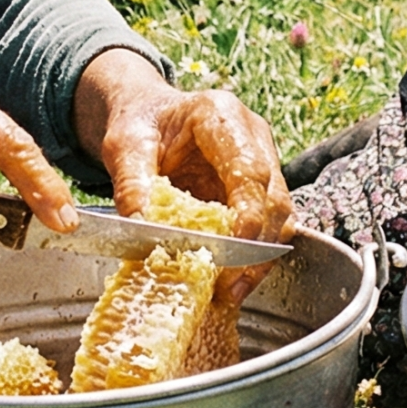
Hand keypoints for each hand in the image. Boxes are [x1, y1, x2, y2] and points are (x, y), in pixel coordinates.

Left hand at [76, 48, 293, 303]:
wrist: (150, 118)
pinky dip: (254, 256)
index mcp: (222, 116)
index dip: (250, 211)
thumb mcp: (125, 146)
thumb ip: (131, 182)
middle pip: (274, 196)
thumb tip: (140, 225)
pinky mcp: (261, 188)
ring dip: (260, 258)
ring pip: (281, 215)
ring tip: (232, 292)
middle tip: (232, 286)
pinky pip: (270, 226)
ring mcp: (263, 162)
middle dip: (257, 247)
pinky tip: (233, 282)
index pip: (249, 168)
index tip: (237, 247)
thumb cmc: (141, 125)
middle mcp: (253, 137)